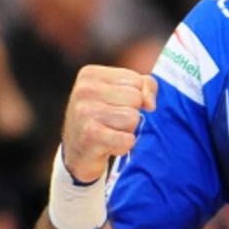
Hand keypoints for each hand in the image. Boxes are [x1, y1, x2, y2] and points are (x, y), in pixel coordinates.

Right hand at [61, 66, 157, 182]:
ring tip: (110, 133)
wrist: (78, 153)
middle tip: (112, 123)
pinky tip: (108, 146)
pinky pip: (127, 139)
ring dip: (127, 131)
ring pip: (133, 118)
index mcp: (91, 74)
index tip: (117, 107)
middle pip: (135, 98)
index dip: (136, 98)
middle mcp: (85, 90)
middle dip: (131, 114)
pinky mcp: (90, 135)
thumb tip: (150, 104)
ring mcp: (85, 112)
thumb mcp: (122, 93)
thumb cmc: (104, 119)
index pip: (136, 80)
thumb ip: (145, 86)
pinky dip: (123, 146)